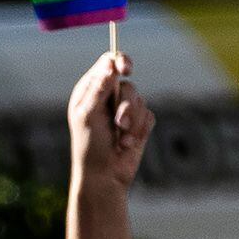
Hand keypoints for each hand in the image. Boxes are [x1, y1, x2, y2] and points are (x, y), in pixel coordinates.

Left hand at [68, 53, 151, 190]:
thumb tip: (110, 64)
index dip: (120, 62)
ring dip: (131, 122)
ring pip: (140, 100)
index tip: (127, 70)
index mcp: (92, 90)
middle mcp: (108, 96)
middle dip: (125, 105)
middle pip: (128, 84)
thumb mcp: (89, 115)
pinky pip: (148, 116)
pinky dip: (139, 131)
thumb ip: (99, 88)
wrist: (104, 176)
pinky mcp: (138, 123)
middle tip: (118, 123)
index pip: (109, 63)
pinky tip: (126, 144)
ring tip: (120, 138)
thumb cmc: (90, 145)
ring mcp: (124, 109)